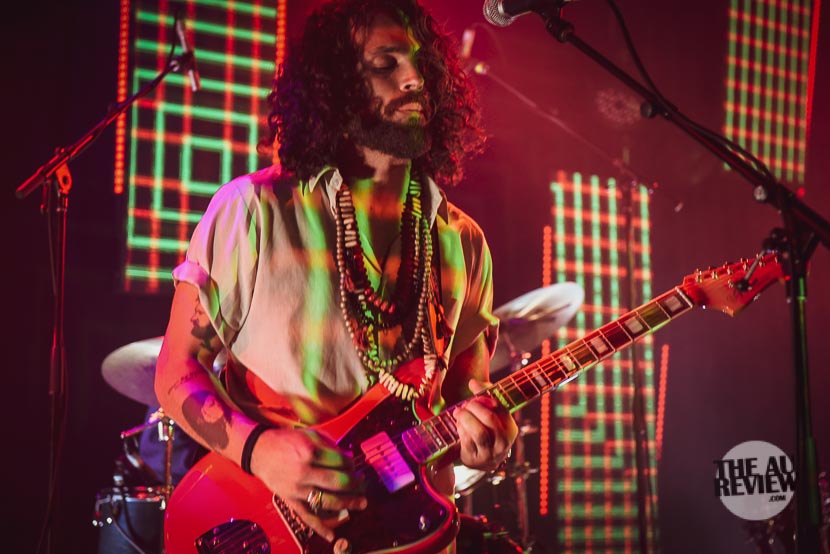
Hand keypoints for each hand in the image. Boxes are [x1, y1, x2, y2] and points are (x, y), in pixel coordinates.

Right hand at [250, 428, 366, 541]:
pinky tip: (331, 535)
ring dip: (348, 503)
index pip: (341, 462)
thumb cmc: (287, 441)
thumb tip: (349, 457)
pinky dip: (319, 528)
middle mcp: (304, 472)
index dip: (352, 464)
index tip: (355, 465)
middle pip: (339, 483)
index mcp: (310, 452)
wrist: (260, 451)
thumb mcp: (310, 435)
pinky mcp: (290, 500)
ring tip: (361, 502)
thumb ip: (331, 445)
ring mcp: (297, 489)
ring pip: (328, 501)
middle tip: (363, 483)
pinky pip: (307, 517)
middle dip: (356, 484)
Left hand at [454, 379, 517, 470]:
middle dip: (474, 408)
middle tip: (464, 405)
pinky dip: (461, 430)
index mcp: (510, 428)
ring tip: (458, 412)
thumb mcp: (490, 415)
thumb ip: (484, 396)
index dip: (485, 397)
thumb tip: (473, 382)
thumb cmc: (486, 431)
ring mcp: (490, 453)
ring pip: (479, 433)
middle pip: (490, 419)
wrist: (482, 460)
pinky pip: (467, 441)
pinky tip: (458, 424)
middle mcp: (503, 442)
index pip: (500, 408)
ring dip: (466, 419)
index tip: (473, 392)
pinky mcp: (476, 459)